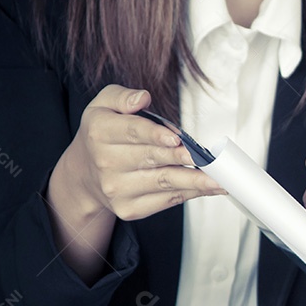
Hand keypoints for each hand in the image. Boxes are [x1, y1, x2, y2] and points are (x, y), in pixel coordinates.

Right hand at [47, 85, 223, 281]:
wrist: (85, 174)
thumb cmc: (103, 135)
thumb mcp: (103, 105)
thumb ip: (122, 96)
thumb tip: (142, 98)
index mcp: (99, 132)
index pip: (131, 132)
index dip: (154, 135)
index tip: (177, 138)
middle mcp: (105, 163)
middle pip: (152, 159)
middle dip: (183, 159)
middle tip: (209, 159)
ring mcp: (117, 189)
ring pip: (164, 183)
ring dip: (196, 181)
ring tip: (220, 178)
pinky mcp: (129, 209)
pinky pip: (166, 200)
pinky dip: (191, 193)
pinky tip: (210, 187)